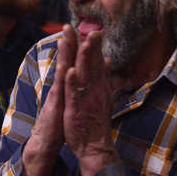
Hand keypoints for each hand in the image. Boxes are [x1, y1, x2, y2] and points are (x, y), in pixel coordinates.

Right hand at [22, 24, 75, 175]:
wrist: (47, 141)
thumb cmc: (60, 121)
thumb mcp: (68, 101)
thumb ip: (73, 87)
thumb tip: (79, 75)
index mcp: (66, 85)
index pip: (72, 62)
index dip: (75, 46)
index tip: (80, 30)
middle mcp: (60, 87)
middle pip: (65, 61)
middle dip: (67, 43)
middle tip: (68, 25)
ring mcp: (57, 95)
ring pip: (61, 72)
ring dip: (63, 56)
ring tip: (64, 39)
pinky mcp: (56, 106)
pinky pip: (61, 91)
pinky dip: (64, 79)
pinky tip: (67, 69)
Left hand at [64, 31, 119, 175]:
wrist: (94, 145)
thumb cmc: (95, 119)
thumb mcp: (101, 95)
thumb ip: (103, 77)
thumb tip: (107, 60)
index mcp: (99, 86)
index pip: (97, 62)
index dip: (95, 47)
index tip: (95, 30)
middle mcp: (95, 89)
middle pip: (93, 65)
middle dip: (91, 47)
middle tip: (93, 30)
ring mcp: (86, 98)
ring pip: (85, 75)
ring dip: (84, 59)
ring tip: (84, 43)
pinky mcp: (76, 108)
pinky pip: (74, 93)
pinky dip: (72, 81)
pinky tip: (69, 70)